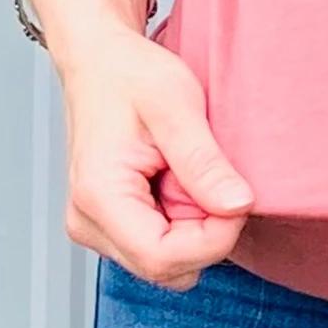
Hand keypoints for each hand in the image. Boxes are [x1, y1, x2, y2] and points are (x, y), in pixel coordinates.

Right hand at [58, 20, 253, 290]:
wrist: (100, 60)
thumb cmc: (130, 75)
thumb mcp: (177, 106)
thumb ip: (204, 161)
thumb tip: (238, 206)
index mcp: (99, 197)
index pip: (163, 258)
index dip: (214, 238)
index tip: (238, 198)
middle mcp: (89, 223)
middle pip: (167, 267)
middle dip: (206, 233)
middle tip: (214, 178)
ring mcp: (98, 226)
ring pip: (167, 262)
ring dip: (195, 226)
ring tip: (189, 172)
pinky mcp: (112, 222)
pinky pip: (160, 244)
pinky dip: (182, 220)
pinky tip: (179, 180)